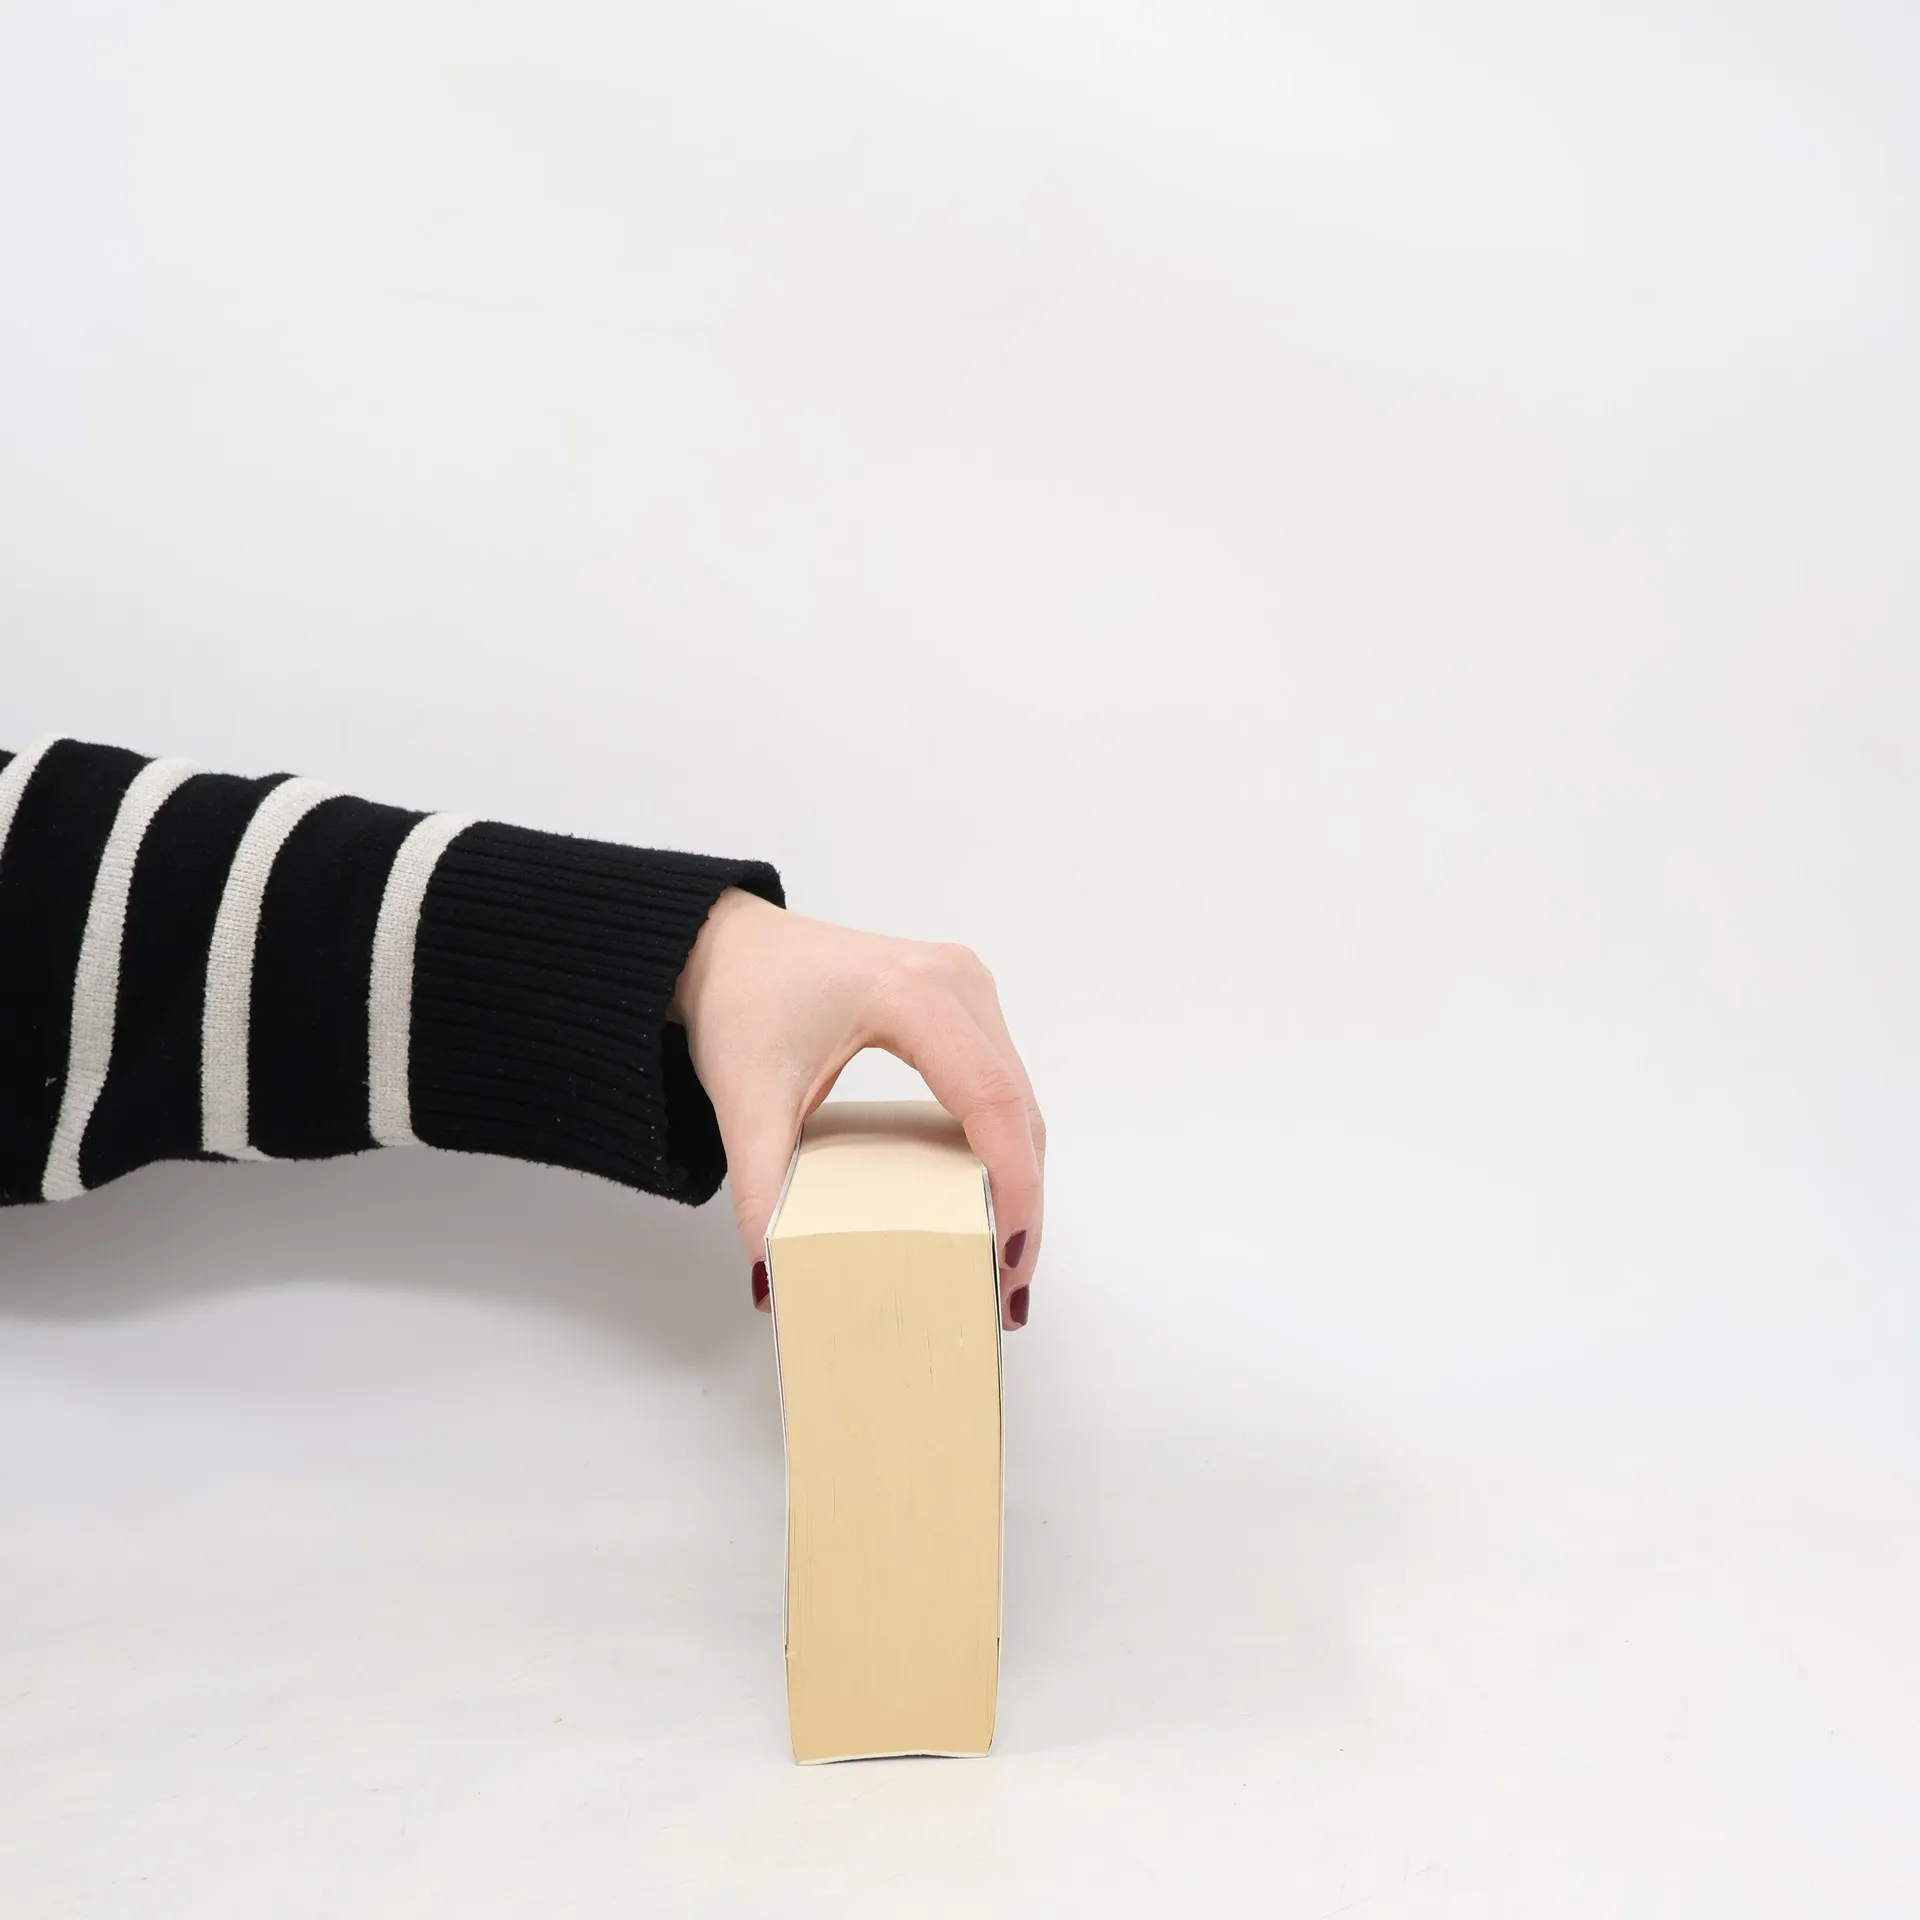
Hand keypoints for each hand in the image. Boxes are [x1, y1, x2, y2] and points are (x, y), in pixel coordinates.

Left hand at [669, 889, 1044, 1329]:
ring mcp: (968, 988)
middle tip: (1008, 1284)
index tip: (1007, 1257)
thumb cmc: (740, 999)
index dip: (1012, 1184)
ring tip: (1003, 1254)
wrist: (726, 945)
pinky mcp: (964, 1004)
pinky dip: (1004, 1145)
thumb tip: (775, 1277)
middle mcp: (957, 981)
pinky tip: (988, 1198)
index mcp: (913, 993)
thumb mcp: (745, 1099)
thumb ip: (761, 1190)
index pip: (989, 1100)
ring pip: (1019, 1098)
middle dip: (1023, 1200)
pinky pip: (1003, 1083)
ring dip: (1021, 1176)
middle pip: (1017, 1106)